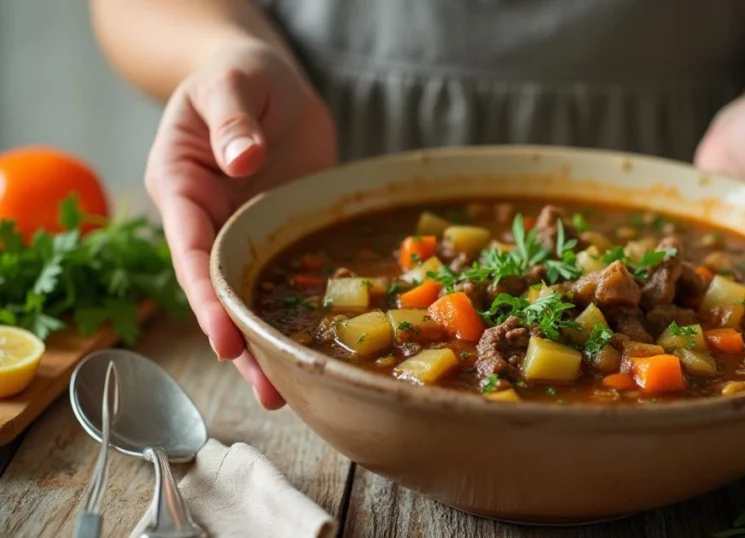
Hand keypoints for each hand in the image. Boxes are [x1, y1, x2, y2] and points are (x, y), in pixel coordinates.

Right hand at [145, 41, 336, 408]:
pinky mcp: (282, 234)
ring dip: (268, 342)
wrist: (267, 81)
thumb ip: (233, 120)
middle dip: (240, 343)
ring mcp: (247, 232)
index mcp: (183, 188)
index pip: (191, 251)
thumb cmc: (239, 75)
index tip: (226, 338)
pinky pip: (288, 276)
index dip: (208, 298)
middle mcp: (210, 221)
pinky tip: (318, 344)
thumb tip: (242, 161)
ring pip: (253, 295)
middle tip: (269, 391)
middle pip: (220, 291)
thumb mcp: (232, 85)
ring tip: (290, 393)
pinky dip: (299, 310)